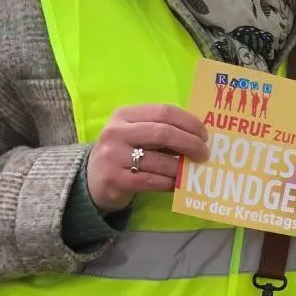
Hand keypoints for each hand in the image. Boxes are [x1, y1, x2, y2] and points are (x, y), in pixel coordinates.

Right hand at [86, 104, 209, 211]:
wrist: (91, 180)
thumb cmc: (123, 153)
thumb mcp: (135, 134)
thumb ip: (160, 129)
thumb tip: (198, 137)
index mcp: (124, 115)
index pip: (164, 111)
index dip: (189, 122)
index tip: (204, 135)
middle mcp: (116, 133)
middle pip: (163, 133)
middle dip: (190, 143)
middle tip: (204, 153)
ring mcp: (114, 157)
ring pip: (160, 160)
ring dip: (181, 166)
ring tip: (192, 169)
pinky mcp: (116, 180)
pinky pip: (153, 181)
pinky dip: (170, 182)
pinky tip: (177, 183)